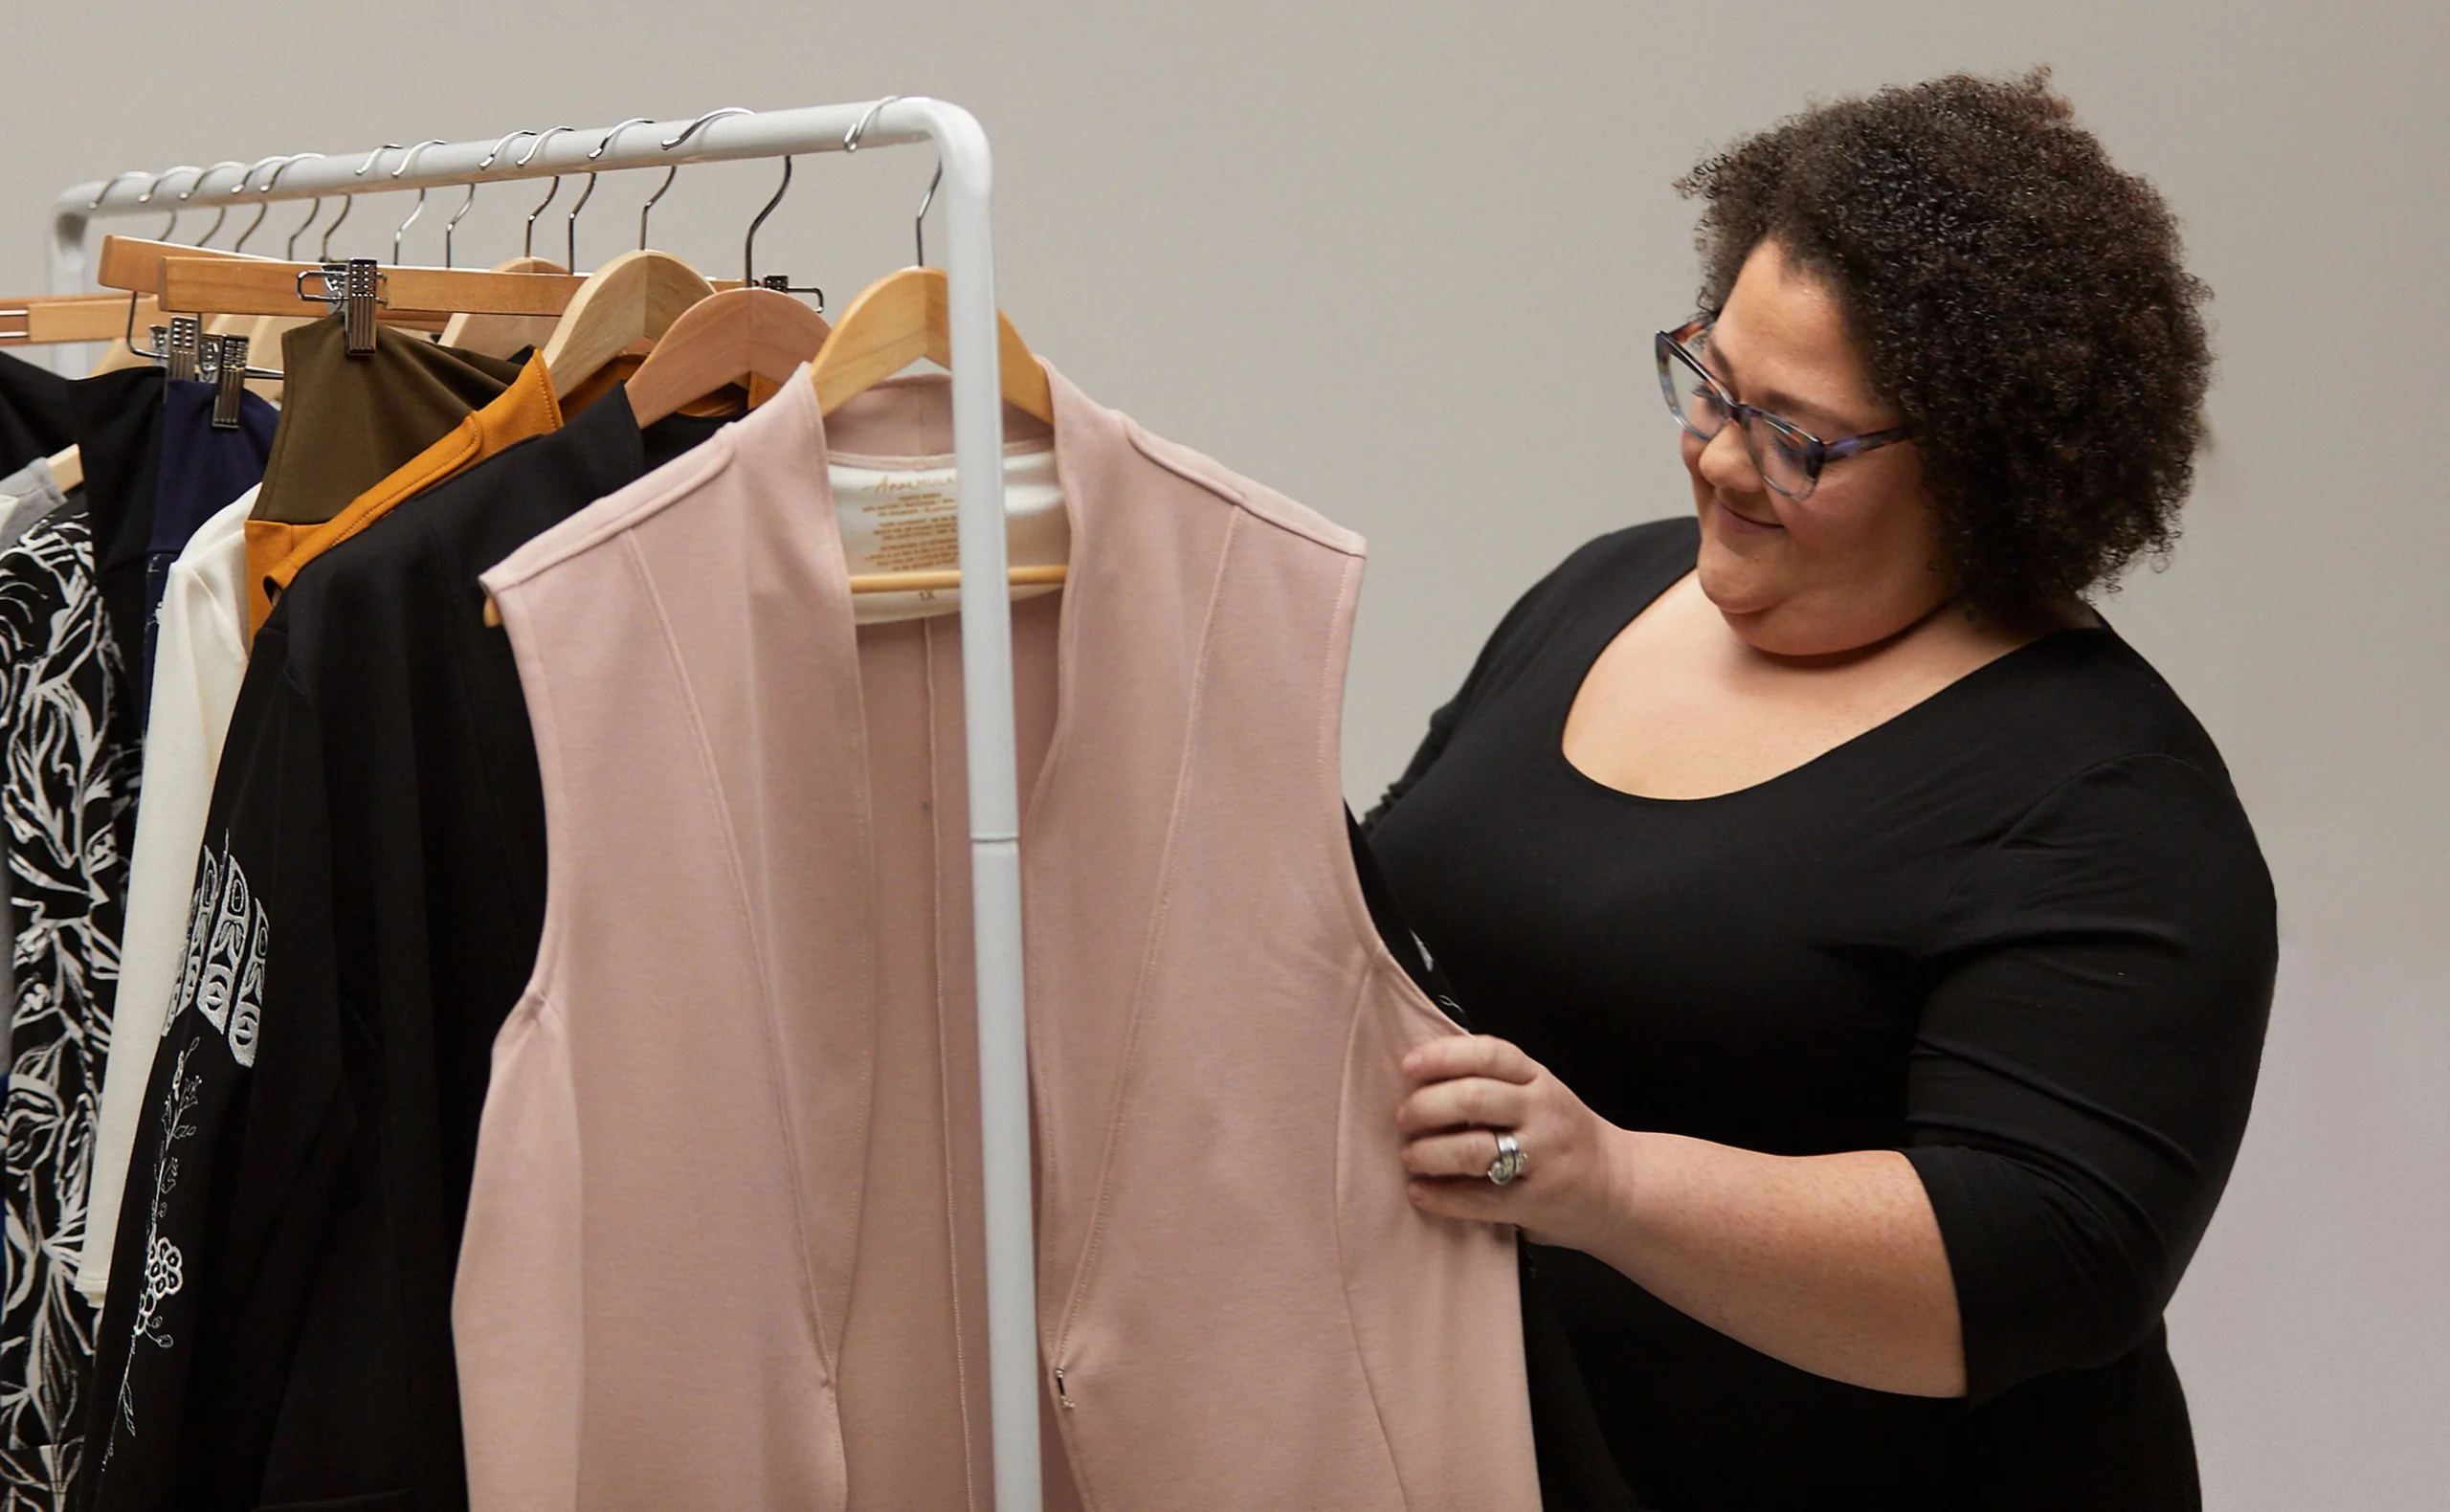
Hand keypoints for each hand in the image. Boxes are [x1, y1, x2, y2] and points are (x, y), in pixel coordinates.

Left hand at [1395, 1034, 1631, 1251]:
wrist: (1621, 1188)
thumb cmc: (1563, 1137)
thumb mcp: (1539, 1096)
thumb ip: (1494, 1085)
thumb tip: (1419, 1082)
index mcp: (1538, 1079)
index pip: (1489, 1054)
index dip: (1444, 1056)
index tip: (1408, 1066)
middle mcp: (1543, 1112)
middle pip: (1474, 1099)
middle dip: (1427, 1106)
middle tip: (1403, 1117)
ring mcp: (1544, 1157)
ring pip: (1474, 1149)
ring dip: (1429, 1152)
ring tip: (1409, 1156)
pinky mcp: (1538, 1201)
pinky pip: (1480, 1199)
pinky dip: (1442, 1196)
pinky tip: (1420, 1192)